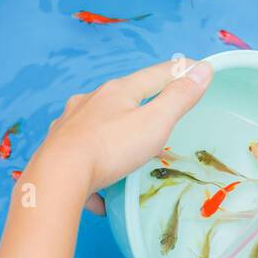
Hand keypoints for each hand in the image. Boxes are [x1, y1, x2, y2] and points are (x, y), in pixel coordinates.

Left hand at [30, 59, 213, 211]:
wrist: (57, 176)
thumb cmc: (110, 148)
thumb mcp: (155, 123)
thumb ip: (178, 98)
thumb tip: (201, 70)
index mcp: (117, 91)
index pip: (156, 74)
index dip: (179, 72)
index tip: (198, 68)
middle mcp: (90, 101)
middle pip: (122, 97)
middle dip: (141, 104)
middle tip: (159, 115)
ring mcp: (70, 123)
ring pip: (97, 124)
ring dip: (114, 134)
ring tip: (126, 152)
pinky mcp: (56, 148)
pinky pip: (80, 154)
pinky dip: (92, 166)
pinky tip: (98, 188)